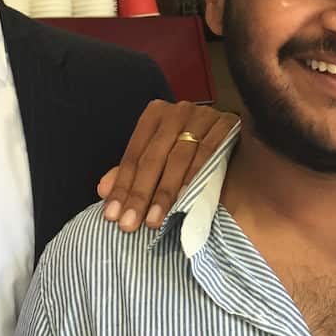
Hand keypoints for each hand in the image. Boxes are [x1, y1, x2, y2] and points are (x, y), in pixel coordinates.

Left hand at [97, 100, 237, 231]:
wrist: (232, 131)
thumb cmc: (189, 146)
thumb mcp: (157, 156)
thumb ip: (131, 172)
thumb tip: (103, 189)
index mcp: (155, 114)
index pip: (134, 154)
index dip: (122, 186)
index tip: (113, 216)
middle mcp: (178, 111)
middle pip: (153, 157)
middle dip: (140, 193)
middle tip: (130, 224)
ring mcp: (203, 116)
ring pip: (178, 157)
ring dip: (165, 192)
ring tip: (154, 220)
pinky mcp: (226, 124)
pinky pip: (208, 153)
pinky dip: (195, 177)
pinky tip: (185, 199)